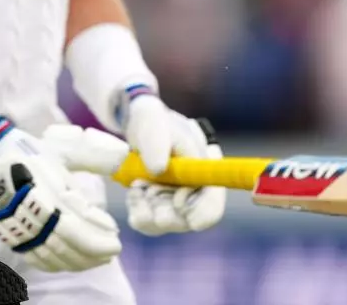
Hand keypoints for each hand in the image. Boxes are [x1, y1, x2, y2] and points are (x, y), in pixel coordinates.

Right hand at [0, 115, 120, 272]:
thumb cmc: (35, 157)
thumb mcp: (63, 160)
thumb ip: (85, 177)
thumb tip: (106, 193)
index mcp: (44, 198)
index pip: (75, 231)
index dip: (98, 242)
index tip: (117, 241)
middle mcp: (30, 218)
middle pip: (66, 248)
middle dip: (93, 254)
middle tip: (112, 253)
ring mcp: (18, 230)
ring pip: (53, 258)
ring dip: (80, 262)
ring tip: (98, 259)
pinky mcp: (12, 237)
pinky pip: (37, 260)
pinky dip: (58, 265)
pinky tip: (72, 262)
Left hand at [122, 97, 226, 234]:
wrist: (135, 128)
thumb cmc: (153, 123)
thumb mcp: (155, 122)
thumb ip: (157, 142)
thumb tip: (158, 169)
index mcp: (204, 172)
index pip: (213, 203)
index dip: (204, 213)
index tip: (184, 210)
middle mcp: (193, 194)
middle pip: (186, 220)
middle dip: (166, 211)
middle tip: (147, 190)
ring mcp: (173, 204)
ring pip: (163, 223)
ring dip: (147, 207)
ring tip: (138, 183)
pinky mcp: (153, 210)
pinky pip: (144, 221)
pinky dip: (136, 207)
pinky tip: (133, 189)